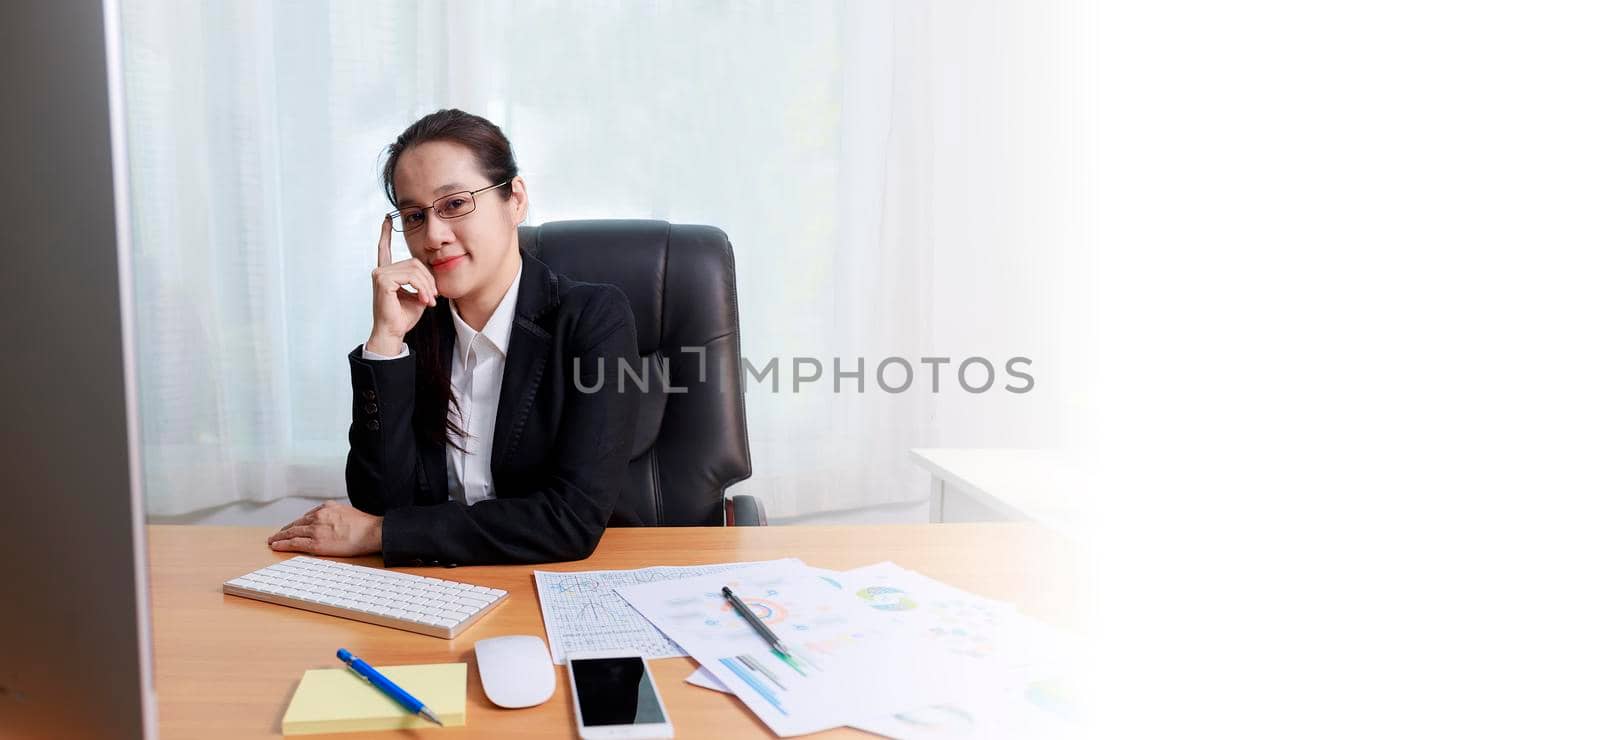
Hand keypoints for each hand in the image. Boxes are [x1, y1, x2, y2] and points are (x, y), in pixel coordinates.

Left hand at [267, 501, 382, 556]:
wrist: (372, 532)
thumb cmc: (364, 525)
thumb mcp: (346, 511)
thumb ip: (335, 515)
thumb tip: (331, 522)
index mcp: (326, 508)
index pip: (306, 516)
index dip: (296, 523)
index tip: (292, 527)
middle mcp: (318, 516)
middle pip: (296, 524)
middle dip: (285, 529)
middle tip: (276, 535)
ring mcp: (316, 530)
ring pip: (292, 532)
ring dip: (279, 537)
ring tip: (272, 541)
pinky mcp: (316, 543)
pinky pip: (294, 543)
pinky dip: (282, 544)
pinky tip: (275, 545)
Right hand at [368, 215, 436, 353]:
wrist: (393, 332)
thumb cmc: (404, 317)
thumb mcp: (418, 295)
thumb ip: (422, 281)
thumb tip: (433, 271)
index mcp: (387, 273)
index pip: (384, 249)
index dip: (385, 234)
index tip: (386, 218)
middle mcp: (381, 271)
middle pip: (414, 262)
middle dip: (428, 279)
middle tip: (434, 297)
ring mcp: (380, 274)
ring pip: (415, 269)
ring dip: (427, 286)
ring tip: (430, 301)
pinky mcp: (383, 280)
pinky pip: (411, 276)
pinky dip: (421, 288)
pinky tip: (424, 300)